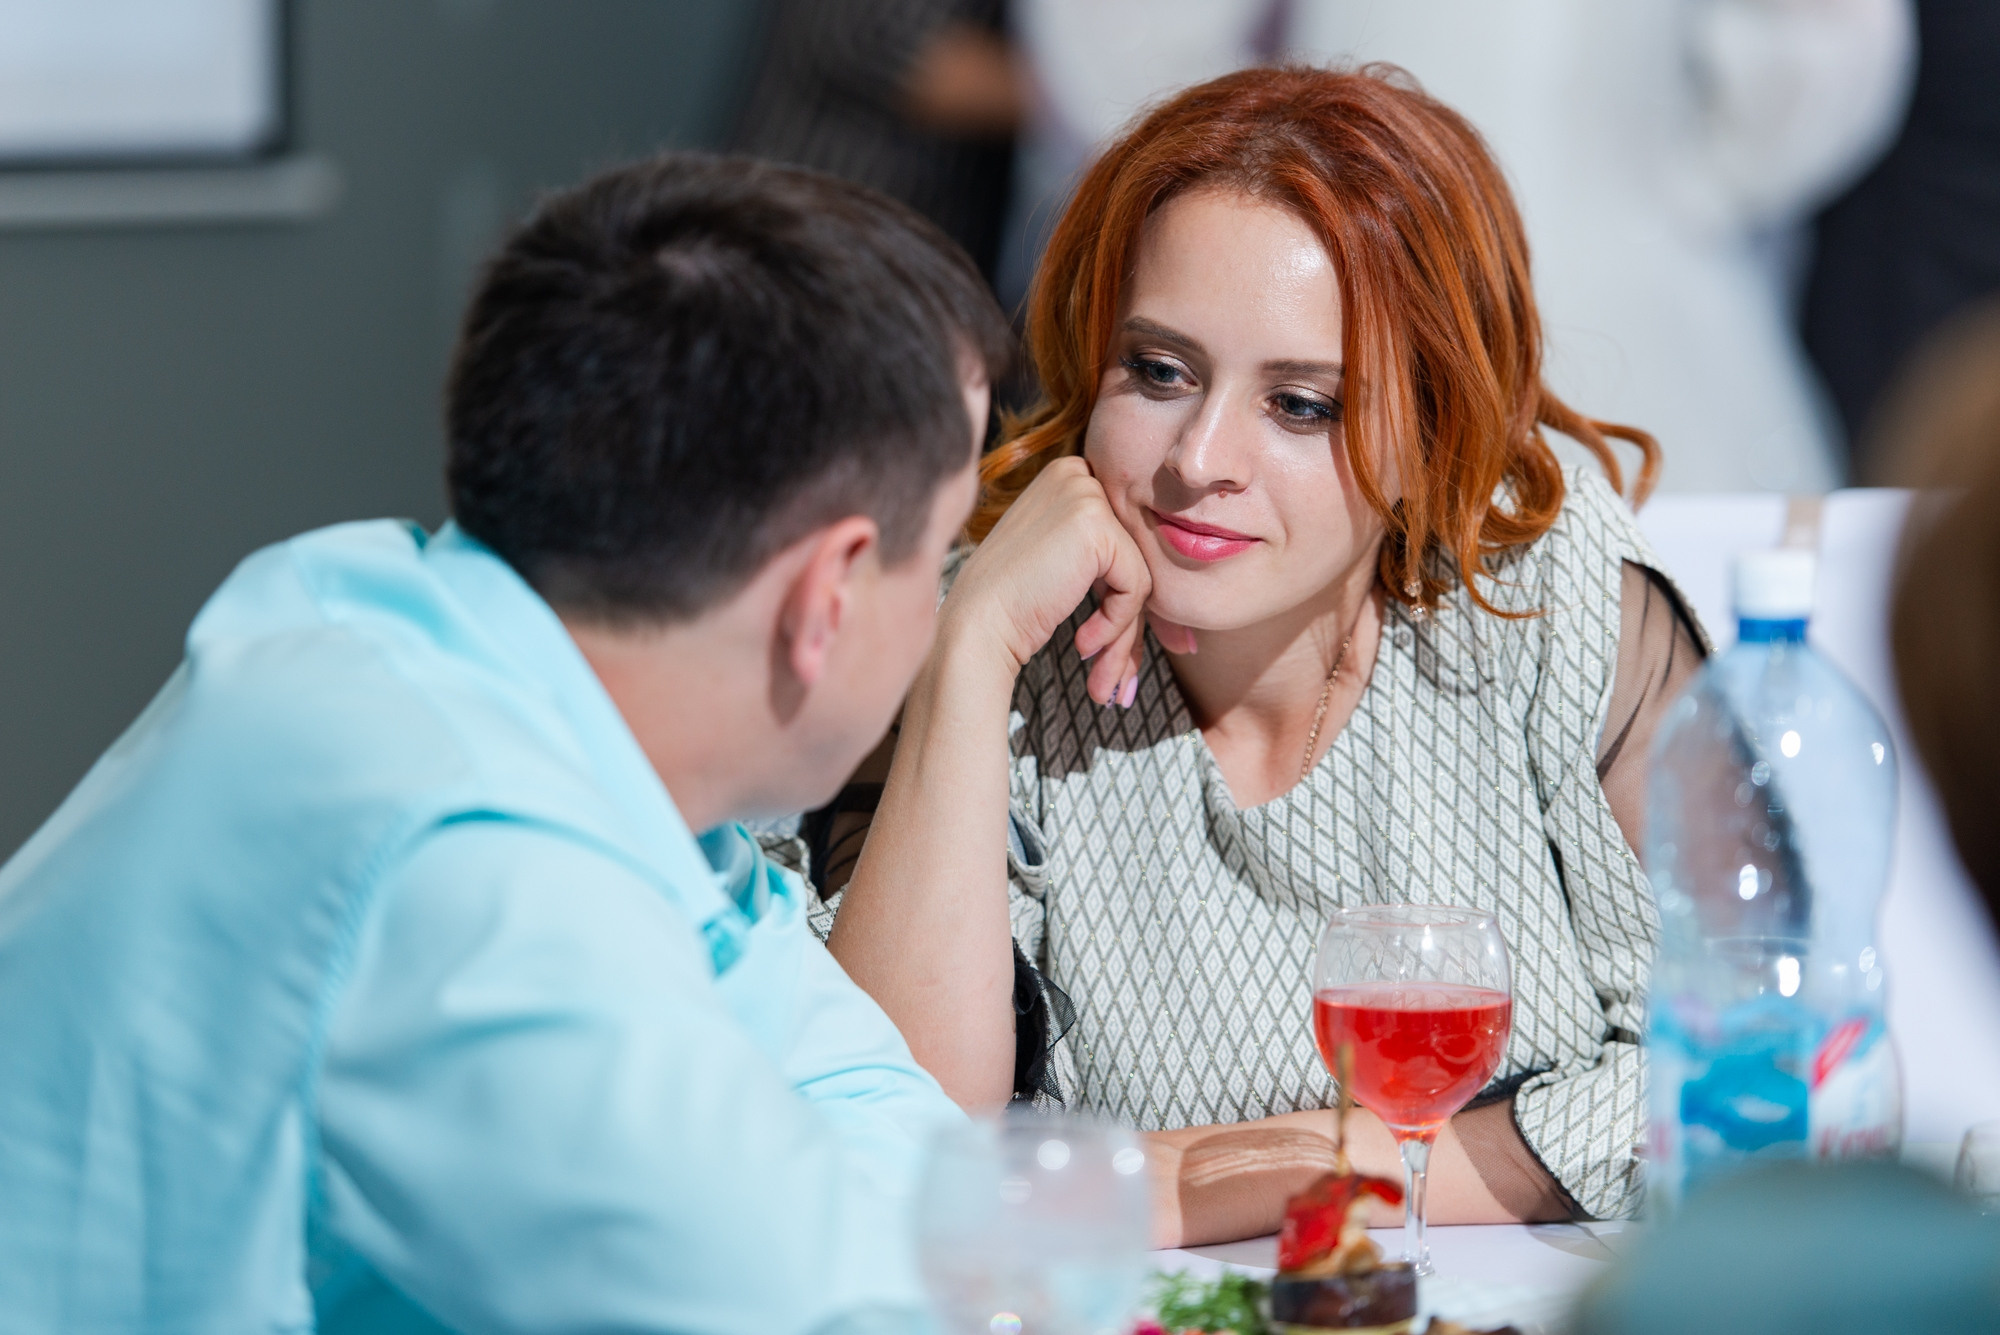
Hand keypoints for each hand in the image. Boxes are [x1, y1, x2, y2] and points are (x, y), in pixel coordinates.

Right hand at [942, 456, 1150, 705]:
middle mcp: (1078, 474)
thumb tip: (1173, 595)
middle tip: (1117, 678)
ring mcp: (1085, 495)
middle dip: (1130, 623)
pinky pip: (1137, 585)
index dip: (1127, 594)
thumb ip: (1108, 557)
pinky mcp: (1096, 526)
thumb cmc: (1012, 606)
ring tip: (1102, 679)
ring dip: (1125, 634)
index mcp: (1069, 475)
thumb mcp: (1064, 564)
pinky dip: (1117, 623)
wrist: (976, 627)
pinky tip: (1082, 643)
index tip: (1125, 646)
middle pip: (1134, 554)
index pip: (1125, 536)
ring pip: (1140, 573)